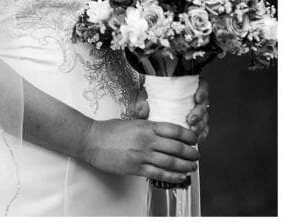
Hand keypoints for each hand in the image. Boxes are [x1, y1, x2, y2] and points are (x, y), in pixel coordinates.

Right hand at [82, 118, 199, 183]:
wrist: (90, 141)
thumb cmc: (107, 130)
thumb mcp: (128, 119)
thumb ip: (142, 118)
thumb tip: (149, 109)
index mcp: (145, 126)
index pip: (174, 130)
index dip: (188, 135)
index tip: (194, 139)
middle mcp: (146, 140)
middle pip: (177, 147)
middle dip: (191, 153)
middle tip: (196, 155)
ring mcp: (142, 155)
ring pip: (171, 162)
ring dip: (185, 166)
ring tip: (192, 167)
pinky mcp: (136, 168)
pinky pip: (160, 173)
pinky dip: (173, 176)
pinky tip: (180, 177)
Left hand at [131, 78, 209, 141]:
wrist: (150, 109)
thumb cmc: (150, 99)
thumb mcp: (144, 97)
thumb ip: (142, 102)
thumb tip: (143, 108)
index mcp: (186, 87)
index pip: (201, 85)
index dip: (202, 91)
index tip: (197, 98)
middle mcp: (193, 98)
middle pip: (204, 103)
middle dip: (200, 113)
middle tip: (191, 119)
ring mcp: (197, 110)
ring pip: (205, 117)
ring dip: (201, 124)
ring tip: (193, 130)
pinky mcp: (197, 122)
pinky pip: (204, 127)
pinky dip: (203, 132)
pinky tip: (198, 136)